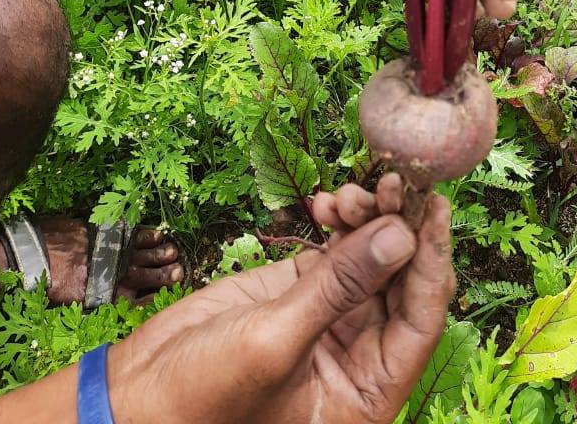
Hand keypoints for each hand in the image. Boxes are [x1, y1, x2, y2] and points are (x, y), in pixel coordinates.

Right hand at [110, 178, 454, 423]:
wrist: (140, 392)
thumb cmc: (203, 397)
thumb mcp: (275, 342)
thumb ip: (339, 289)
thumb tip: (401, 236)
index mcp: (368, 391)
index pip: (421, 319)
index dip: (432, 260)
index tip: (436, 207)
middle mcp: (358, 356)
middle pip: (401, 280)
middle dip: (398, 227)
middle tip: (394, 179)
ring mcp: (330, 319)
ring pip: (371, 256)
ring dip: (366, 216)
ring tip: (350, 191)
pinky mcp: (300, 292)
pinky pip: (336, 247)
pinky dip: (337, 219)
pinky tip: (327, 200)